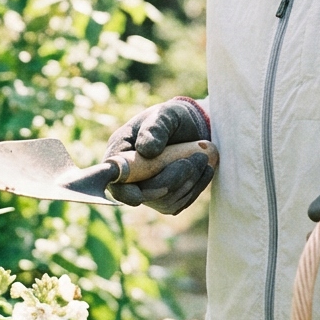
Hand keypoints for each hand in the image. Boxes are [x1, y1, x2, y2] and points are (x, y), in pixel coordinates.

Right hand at [105, 98, 212, 213]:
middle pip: (143, 194)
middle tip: (199, 157)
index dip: (124, 191)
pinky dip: (195, 188)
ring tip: (204, 158)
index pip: (113, 178)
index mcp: (120, 152)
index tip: (138, 198)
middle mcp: (129, 175)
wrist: (192, 127)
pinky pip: (177, 204)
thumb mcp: (165, 115)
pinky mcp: (164, 198)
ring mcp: (146, 189)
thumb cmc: (173, 117)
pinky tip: (205, 170)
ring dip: (188, 182)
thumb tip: (146, 150)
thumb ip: (155, 128)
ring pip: (164, 201)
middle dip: (172, 179)